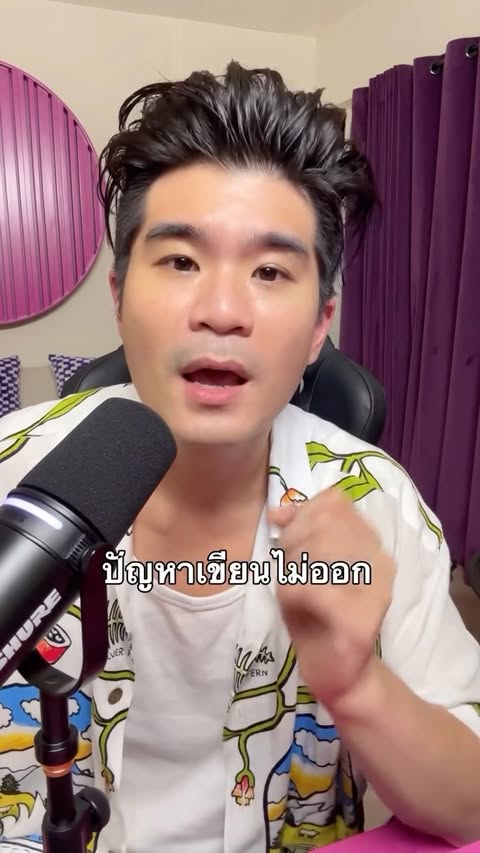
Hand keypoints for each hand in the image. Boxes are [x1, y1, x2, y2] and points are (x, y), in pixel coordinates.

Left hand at [267, 488, 393, 712]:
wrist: (335, 673)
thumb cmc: (315, 616)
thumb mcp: (300, 565)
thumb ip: (297, 532)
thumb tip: (279, 511)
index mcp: (371, 542)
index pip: (334, 501)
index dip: (304, 515)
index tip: (293, 541)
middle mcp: (382, 561)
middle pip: (325, 521)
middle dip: (294, 542)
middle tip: (290, 571)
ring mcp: (376, 590)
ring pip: (320, 548)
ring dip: (292, 568)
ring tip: (293, 588)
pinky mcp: (362, 620)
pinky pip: (314, 587)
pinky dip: (291, 592)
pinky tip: (293, 605)